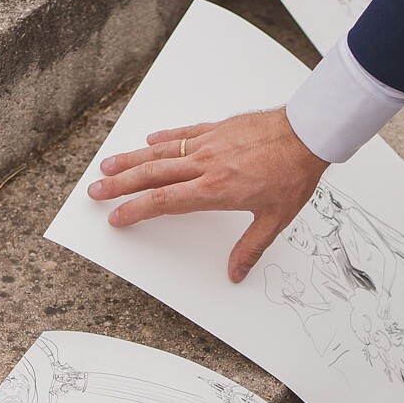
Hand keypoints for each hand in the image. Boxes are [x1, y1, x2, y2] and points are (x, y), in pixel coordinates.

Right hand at [88, 108, 327, 282]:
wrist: (308, 134)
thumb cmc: (294, 173)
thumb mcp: (276, 218)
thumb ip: (251, 247)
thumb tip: (235, 273)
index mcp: (216, 189)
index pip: (165, 201)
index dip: (136, 210)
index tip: (116, 217)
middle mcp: (206, 165)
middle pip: (152, 175)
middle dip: (120, 185)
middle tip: (95, 191)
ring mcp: (210, 144)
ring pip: (161, 153)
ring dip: (131, 159)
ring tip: (107, 165)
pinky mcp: (218, 129)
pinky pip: (184, 134)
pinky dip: (164, 138)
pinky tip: (148, 141)